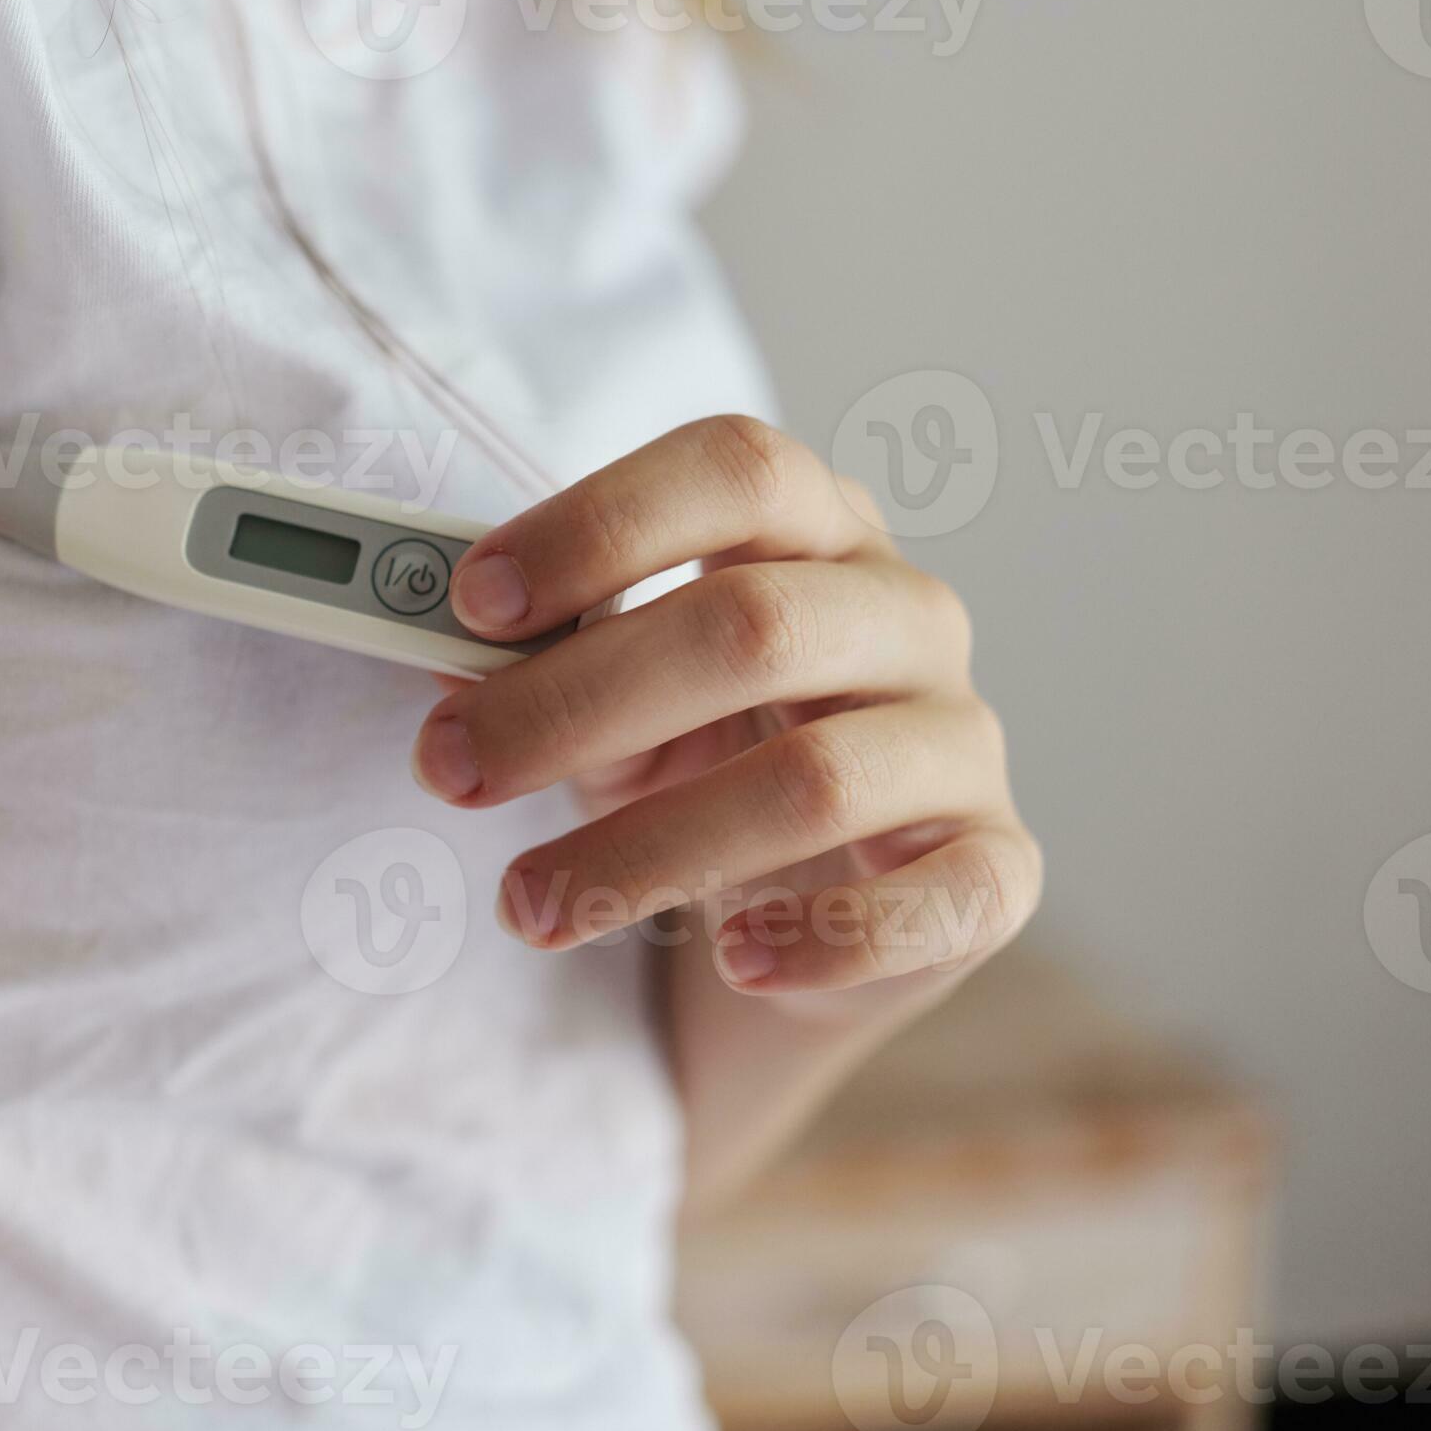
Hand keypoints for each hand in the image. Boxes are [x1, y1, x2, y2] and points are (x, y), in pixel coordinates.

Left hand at [411, 417, 1040, 1012]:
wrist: (798, 911)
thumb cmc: (693, 760)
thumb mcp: (609, 697)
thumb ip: (544, 655)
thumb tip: (435, 637)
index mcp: (816, 531)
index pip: (737, 470)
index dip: (603, 522)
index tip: (474, 601)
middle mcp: (907, 615)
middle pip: (757, 625)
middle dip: (578, 701)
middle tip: (453, 768)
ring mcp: (962, 741)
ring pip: (817, 778)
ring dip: (646, 848)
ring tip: (528, 904)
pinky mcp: (996, 869)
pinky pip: (933, 901)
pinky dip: (822, 938)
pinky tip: (731, 959)